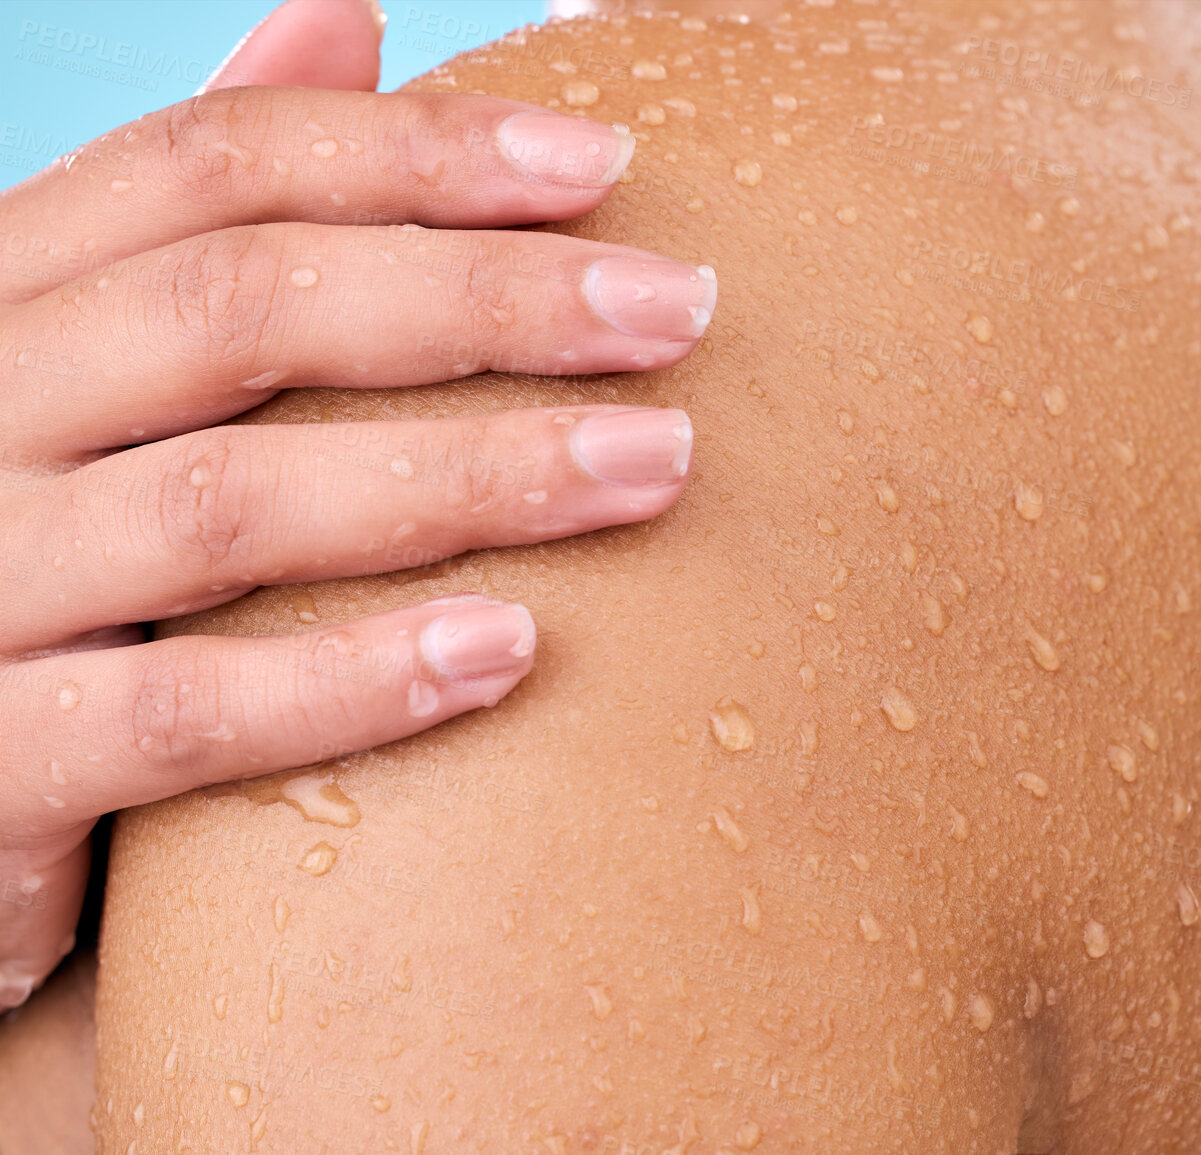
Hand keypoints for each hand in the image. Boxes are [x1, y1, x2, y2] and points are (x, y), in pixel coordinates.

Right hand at [0, 0, 711, 1009]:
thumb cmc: (38, 561)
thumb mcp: (100, 366)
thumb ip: (201, 214)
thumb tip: (342, 17)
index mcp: (1, 300)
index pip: (209, 167)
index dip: (418, 151)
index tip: (608, 164)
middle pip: (236, 308)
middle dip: (485, 299)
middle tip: (680, 312)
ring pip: (228, 502)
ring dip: (473, 476)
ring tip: (655, 465)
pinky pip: (178, 714)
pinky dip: (349, 682)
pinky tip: (510, 651)